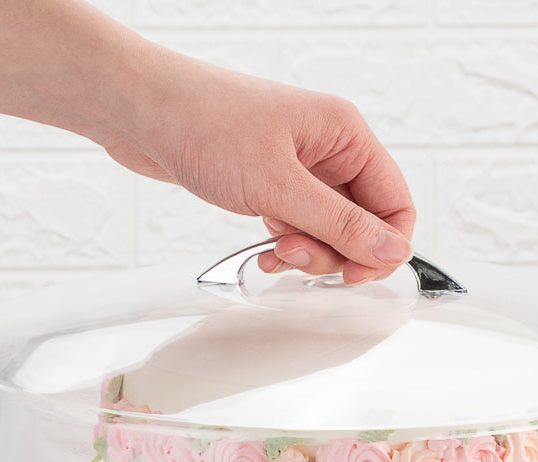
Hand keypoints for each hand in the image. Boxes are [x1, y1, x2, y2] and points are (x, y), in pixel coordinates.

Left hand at [102, 55, 415, 284]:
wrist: (140, 111)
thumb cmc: (204, 125)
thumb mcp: (279, 186)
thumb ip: (340, 225)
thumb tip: (394, 253)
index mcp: (345, 135)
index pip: (396, 204)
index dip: (383, 248)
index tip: (355, 275)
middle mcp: (329, 151)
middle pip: (363, 225)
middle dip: (334, 253)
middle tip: (295, 256)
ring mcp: (301, 169)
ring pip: (329, 233)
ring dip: (306, 254)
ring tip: (272, 250)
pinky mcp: (273, 185)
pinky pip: (298, 230)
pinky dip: (284, 249)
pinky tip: (261, 251)